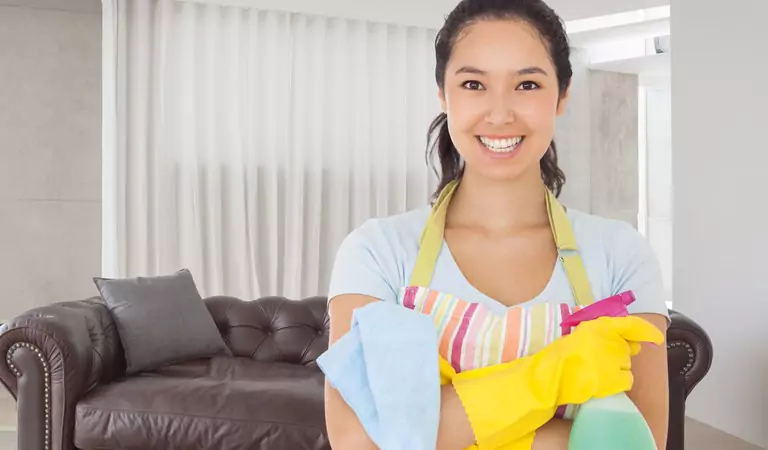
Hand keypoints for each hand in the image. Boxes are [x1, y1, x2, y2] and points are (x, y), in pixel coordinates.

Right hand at [547, 315, 664, 404]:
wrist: (553, 375)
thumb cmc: (563, 354)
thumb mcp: (581, 333)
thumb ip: (603, 333)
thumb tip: (633, 342)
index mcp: (601, 325)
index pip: (632, 325)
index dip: (647, 331)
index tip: (656, 338)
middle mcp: (611, 340)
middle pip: (627, 349)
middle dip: (618, 355)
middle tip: (599, 360)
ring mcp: (614, 360)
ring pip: (627, 365)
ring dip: (616, 369)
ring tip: (596, 371)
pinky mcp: (615, 378)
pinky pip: (627, 380)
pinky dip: (618, 382)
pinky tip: (603, 381)